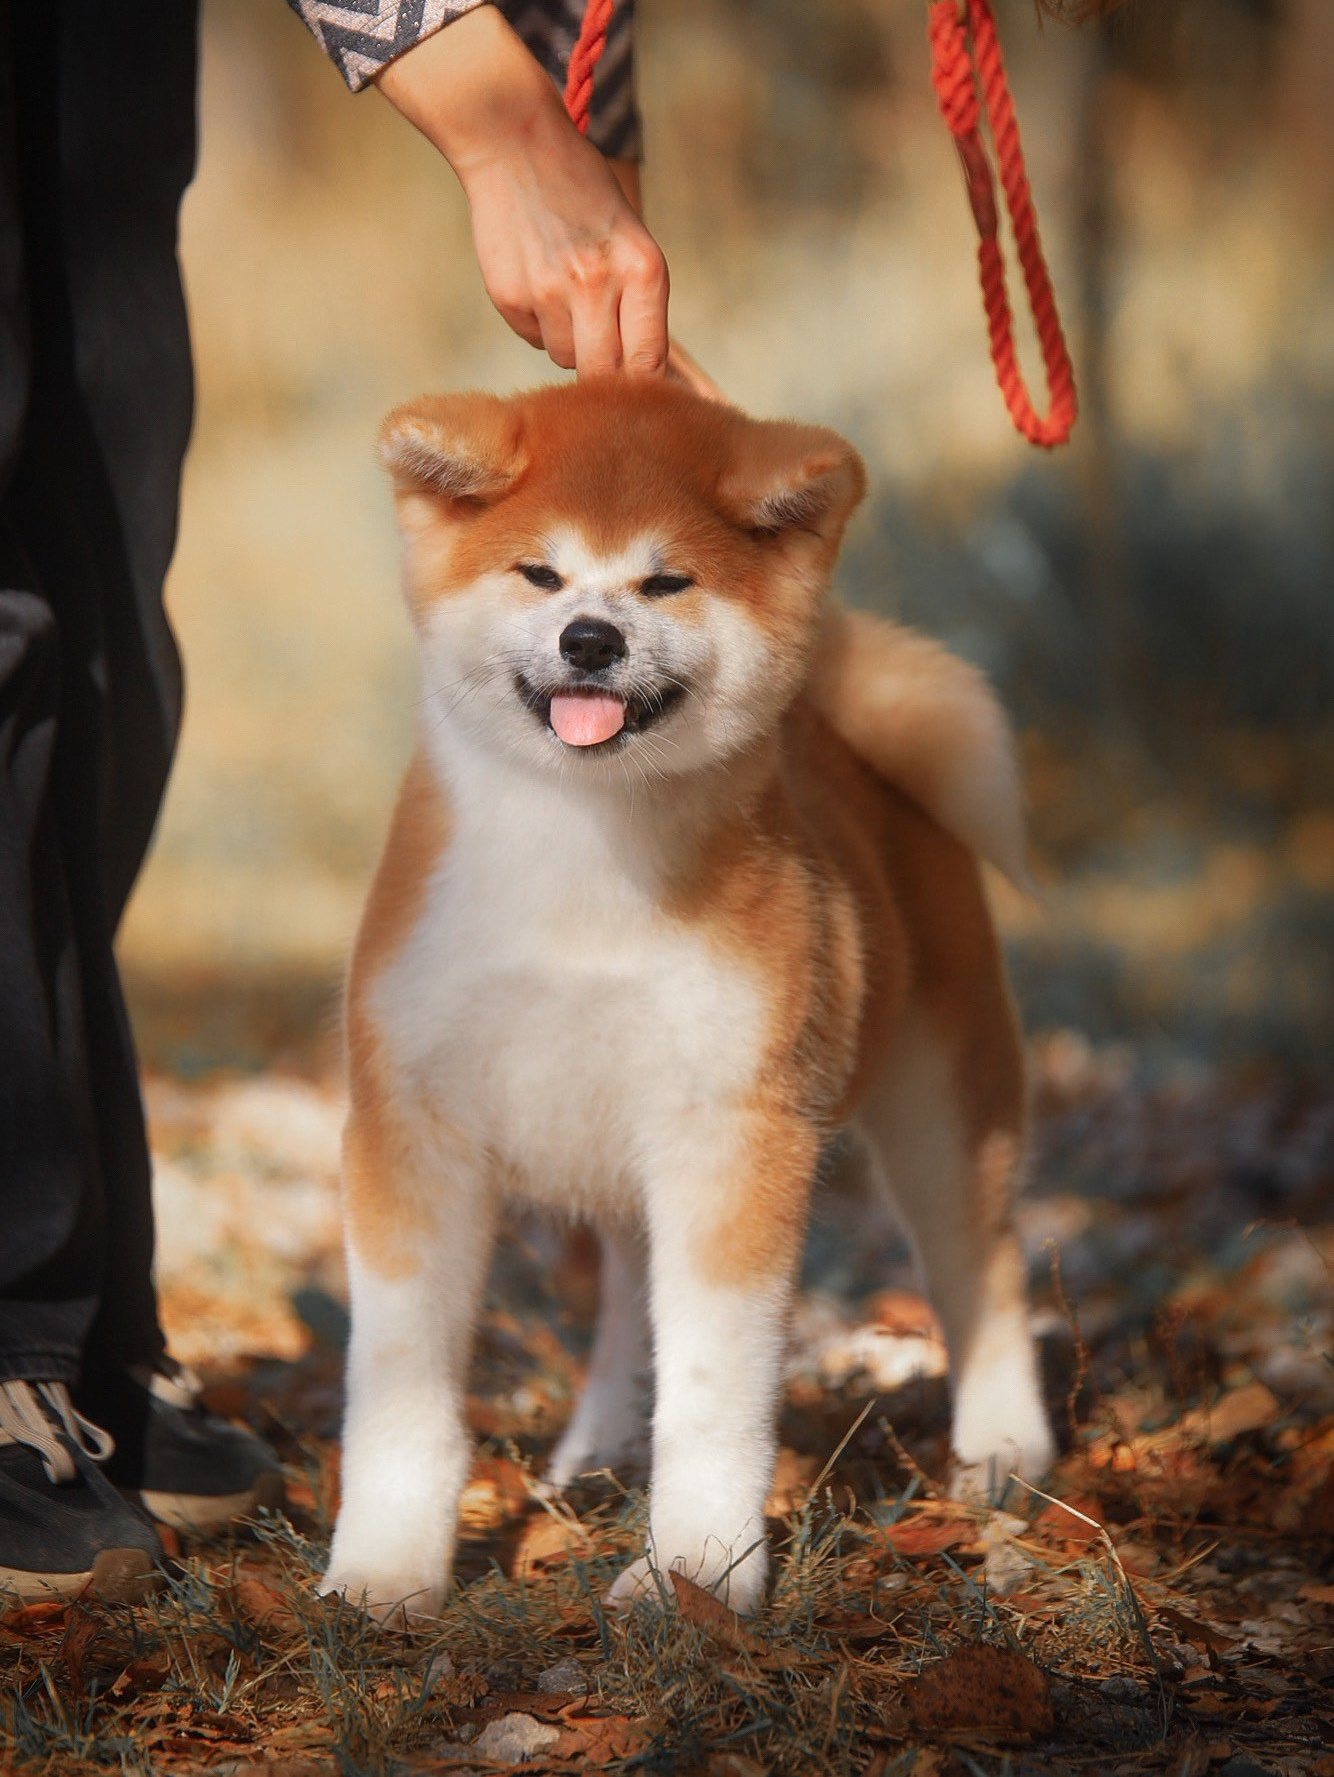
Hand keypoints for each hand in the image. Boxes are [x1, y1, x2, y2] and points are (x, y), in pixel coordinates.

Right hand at [376, 8, 667, 377]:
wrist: (513, 141)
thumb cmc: (583, 193)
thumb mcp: (631, 238)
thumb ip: (641, 304)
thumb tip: (646, 378)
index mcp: (642, 269)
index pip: (649, 363)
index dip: (644, 387)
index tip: (639, 391)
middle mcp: (597, 283)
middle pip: (606, 376)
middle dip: (605, 376)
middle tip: (601, 354)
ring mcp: (549, 293)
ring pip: (567, 359)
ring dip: (570, 343)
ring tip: (565, 294)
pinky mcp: (509, 298)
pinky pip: (533, 340)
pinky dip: (539, 324)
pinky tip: (537, 282)